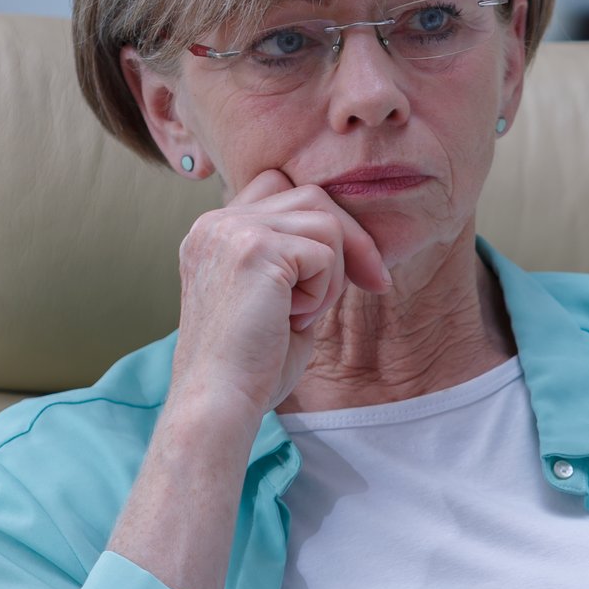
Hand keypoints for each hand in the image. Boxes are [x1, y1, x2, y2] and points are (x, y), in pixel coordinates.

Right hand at [163, 169, 390, 424]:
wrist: (219, 402)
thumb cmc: (251, 364)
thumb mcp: (277, 298)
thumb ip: (299, 260)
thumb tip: (352, 237)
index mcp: (213, 232)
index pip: (282, 187)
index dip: (324, 222)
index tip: (356, 269)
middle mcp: (214, 222)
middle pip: (312, 196)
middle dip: (353, 240)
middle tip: (375, 283)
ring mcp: (229, 231)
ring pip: (324, 219)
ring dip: (334, 272)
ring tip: (304, 313)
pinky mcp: (253, 249)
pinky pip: (324, 252)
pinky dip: (325, 291)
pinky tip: (295, 320)